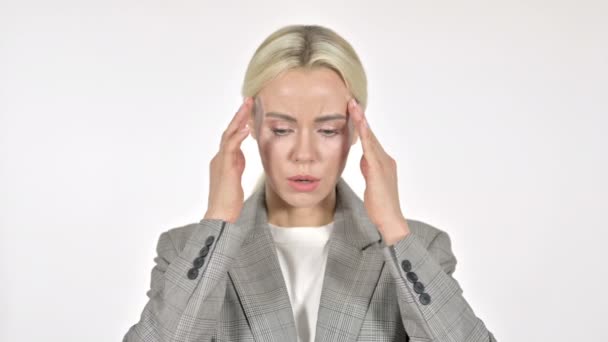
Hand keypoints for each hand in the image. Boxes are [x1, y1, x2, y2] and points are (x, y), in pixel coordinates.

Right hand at [204, 97, 252, 222]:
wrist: (221, 215)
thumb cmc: (229, 201)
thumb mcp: (235, 177)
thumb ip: (237, 163)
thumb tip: (241, 153)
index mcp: (222, 159)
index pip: (231, 136)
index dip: (239, 122)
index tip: (249, 110)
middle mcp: (219, 157)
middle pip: (228, 131)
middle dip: (239, 115)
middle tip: (249, 100)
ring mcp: (220, 161)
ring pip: (228, 135)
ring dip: (238, 119)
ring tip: (247, 106)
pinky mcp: (225, 168)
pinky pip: (230, 148)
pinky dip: (237, 137)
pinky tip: (245, 128)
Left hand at [347, 98, 409, 245]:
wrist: (390, 220)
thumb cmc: (380, 206)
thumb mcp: (371, 183)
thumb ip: (368, 169)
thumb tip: (363, 159)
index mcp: (382, 162)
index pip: (370, 139)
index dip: (362, 124)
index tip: (352, 110)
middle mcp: (385, 159)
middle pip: (370, 134)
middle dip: (360, 117)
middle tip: (351, 100)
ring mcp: (383, 163)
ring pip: (370, 138)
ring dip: (361, 121)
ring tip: (352, 105)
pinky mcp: (378, 170)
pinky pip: (370, 148)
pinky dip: (365, 134)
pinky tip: (359, 124)